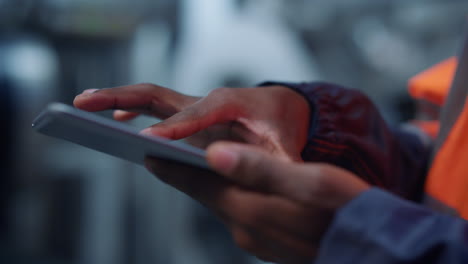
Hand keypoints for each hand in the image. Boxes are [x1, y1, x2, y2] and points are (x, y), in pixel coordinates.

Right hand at [73, 83, 309, 160]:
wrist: (282, 106)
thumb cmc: (282, 124)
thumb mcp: (287, 148)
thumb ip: (281, 167)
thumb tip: (279, 185)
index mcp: (229, 106)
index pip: (196, 116)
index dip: (174, 129)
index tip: (148, 141)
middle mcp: (206, 101)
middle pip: (160, 96)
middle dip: (123, 99)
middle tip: (87, 104)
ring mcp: (194, 106)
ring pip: (151, 98)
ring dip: (118, 99)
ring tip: (84, 104)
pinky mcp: (189, 114)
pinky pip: (155, 108)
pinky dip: (133, 109)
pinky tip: (117, 118)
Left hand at [146, 142, 369, 263]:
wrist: (372, 249)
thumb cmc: (347, 209)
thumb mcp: (307, 181)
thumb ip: (257, 168)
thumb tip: (214, 152)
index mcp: (250, 209)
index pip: (199, 184)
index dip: (172, 167)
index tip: (147, 152)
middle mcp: (247, 228)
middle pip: (206, 195)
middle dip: (183, 175)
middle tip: (163, 155)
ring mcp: (258, 240)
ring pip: (222, 204)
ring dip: (206, 186)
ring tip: (193, 167)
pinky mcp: (270, 243)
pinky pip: (240, 214)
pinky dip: (229, 197)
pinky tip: (233, 188)